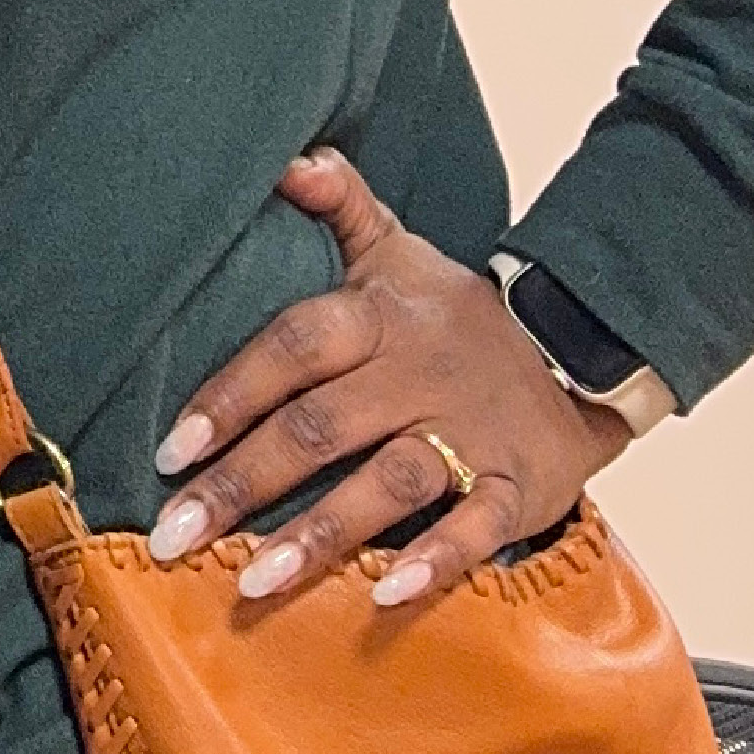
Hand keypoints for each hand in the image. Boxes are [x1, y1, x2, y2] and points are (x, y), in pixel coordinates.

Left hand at [149, 152, 638, 617]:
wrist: (583, 352)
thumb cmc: (456, 314)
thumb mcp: (397, 248)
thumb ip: (337, 202)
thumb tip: (285, 157)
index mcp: (378, 318)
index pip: (290, 349)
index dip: (229, 396)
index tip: (170, 450)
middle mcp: (417, 374)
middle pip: (320, 427)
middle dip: (243, 483)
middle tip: (176, 535)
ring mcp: (469, 432)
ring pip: (389, 482)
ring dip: (321, 534)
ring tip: (253, 580)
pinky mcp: (517, 484)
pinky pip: (477, 526)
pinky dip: (435, 561)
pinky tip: (383, 597)